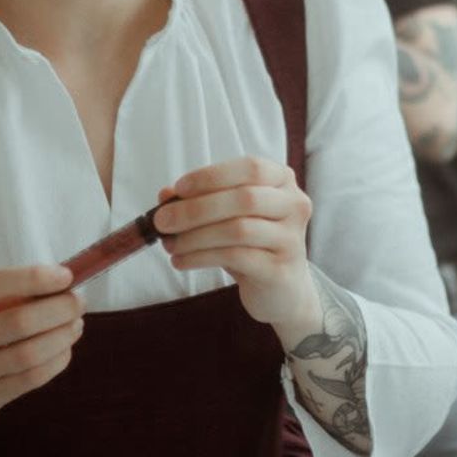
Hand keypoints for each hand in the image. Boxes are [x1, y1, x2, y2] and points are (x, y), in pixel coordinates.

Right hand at [0, 264, 84, 433]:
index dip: (31, 277)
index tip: (64, 275)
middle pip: (18, 322)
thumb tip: (57, 286)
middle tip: (78, 301)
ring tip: (76, 324)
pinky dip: (56, 361)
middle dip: (59, 309)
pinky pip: (31, 379)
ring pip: (29, 354)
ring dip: (62, 336)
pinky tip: (64, 349)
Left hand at [154, 158, 315, 338]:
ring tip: (170, 244)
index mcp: (283, 181)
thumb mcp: (228, 216)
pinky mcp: (280, 270)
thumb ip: (200, 200)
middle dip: (196, 209)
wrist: (282, 288)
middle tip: (162, 221)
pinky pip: (235, 258)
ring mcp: (291, 239)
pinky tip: (181, 261)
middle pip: (244, 198)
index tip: (179, 189)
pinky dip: (201, 257)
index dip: (212, 176)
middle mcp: (294, 205)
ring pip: (238, 230)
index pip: (250, 168)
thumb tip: (165, 195)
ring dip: (195, 236)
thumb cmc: (252, 244)